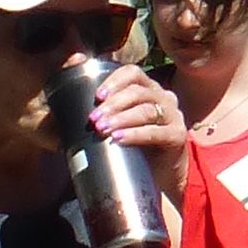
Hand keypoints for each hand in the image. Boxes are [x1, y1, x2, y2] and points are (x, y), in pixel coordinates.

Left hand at [93, 62, 190, 196]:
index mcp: (148, 89)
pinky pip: (156, 132)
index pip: (133, 73)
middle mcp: (163, 98)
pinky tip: (119, 139)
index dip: (114, 81)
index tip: (97, 96)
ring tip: (102, 129)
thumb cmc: (133, 143)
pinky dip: (135, 135)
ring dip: (121, 119)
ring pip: (146, 110)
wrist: (161, 173)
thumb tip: (70, 80)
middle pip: (138, 92)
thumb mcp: (116, 122)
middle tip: (93, 119)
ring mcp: (173, 116)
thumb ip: (98, 105)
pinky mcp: (177, 136)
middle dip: (113, 104)